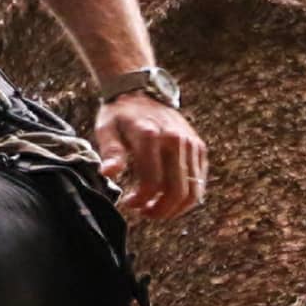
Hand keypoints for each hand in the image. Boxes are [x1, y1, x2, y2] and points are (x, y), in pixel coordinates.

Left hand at [95, 93, 206, 221]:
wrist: (141, 92)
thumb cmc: (120, 114)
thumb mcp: (106, 128)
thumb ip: (110, 151)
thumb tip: (108, 173)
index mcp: (150, 135)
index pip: (152, 182)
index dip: (141, 200)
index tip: (128, 203)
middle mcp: (175, 139)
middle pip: (176, 191)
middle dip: (161, 211)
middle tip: (145, 213)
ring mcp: (190, 143)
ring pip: (193, 191)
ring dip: (175, 208)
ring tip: (156, 209)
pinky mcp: (199, 147)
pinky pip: (199, 181)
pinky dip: (187, 196)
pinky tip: (168, 197)